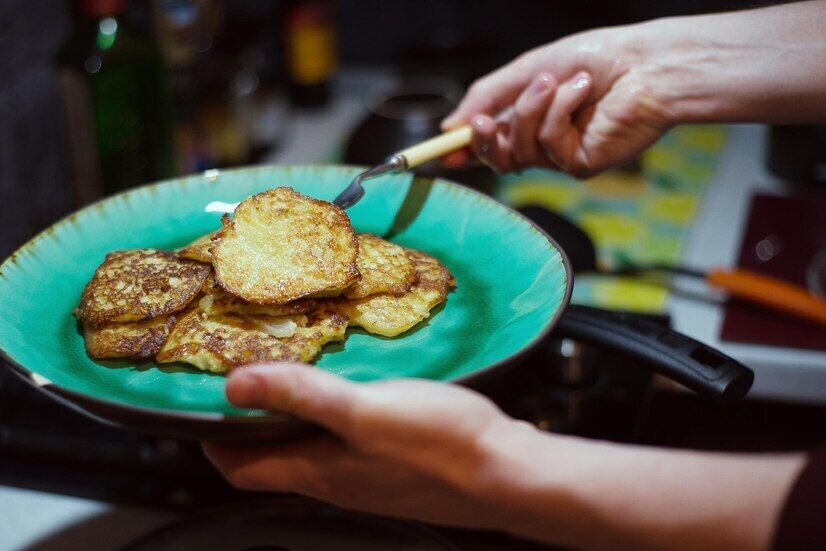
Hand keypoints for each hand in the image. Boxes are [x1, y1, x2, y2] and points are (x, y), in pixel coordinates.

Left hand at [202, 363, 536, 529]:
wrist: (507, 474)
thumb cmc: (440, 445)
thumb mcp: (363, 411)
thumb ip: (301, 396)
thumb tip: (235, 386)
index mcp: (317, 471)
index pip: (239, 468)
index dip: (212, 440)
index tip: (199, 406)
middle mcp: (335, 481)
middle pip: (271, 458)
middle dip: (250, 423)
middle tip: (246, 377)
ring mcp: (366, 476)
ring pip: (309, 450)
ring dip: (291, 419)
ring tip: (293, 376)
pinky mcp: (395, 464)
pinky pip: (346, 444)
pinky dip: (331, 420)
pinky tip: (351, 392)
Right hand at [442, 26, 674, 177]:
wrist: (644, 63)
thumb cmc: (593, 58)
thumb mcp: (528, 70)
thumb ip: (488, 96)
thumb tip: (450, 127)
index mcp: (530, 118)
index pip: (490, 142)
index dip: (465, 149)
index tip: (442, 151)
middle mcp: (543, 142)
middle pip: (497, 158)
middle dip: (482, 141)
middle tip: (478, 124)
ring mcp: (561, 156)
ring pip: (519, 150)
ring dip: (531, 109)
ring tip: (556, 81)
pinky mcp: (580, 165)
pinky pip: (548, 145)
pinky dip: (559, 112)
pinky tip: (582, 91)